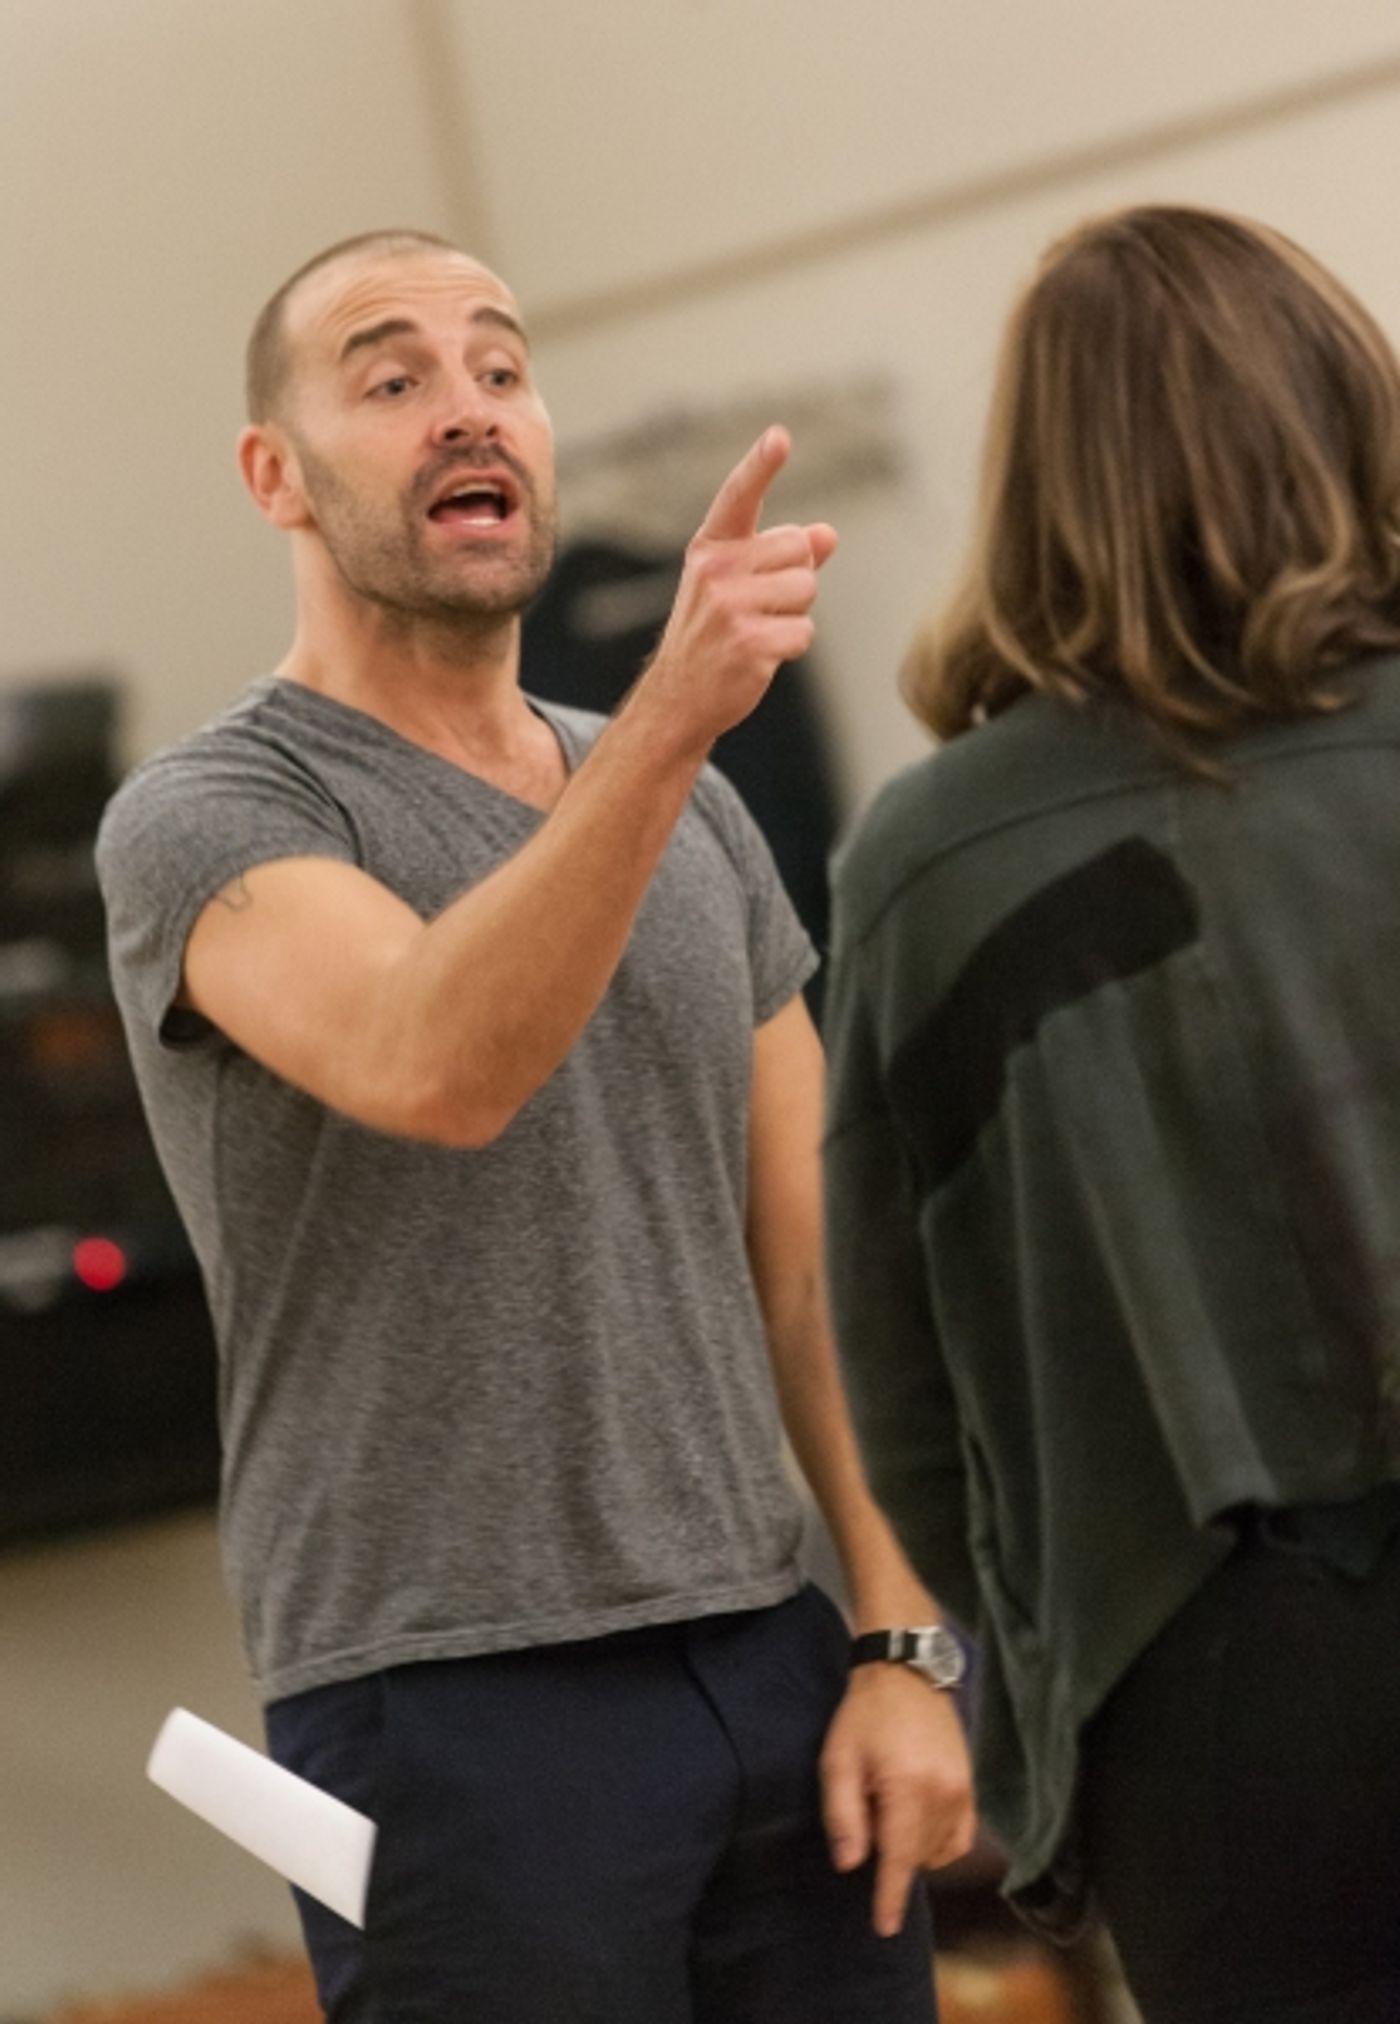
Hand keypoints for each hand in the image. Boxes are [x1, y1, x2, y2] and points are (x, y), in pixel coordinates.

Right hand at [638, 426, 837, 753]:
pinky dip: (792, 645)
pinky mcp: (749, 642)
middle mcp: (716, 571)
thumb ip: (783, 556)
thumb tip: (828, 533)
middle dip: (796, 578)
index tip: (779, 437)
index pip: (739, 497)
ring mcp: (729, 607)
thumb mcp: (738, 585)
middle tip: (761, 607)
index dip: (761, 466)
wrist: (679, 696)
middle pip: (799, 549)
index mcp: (711, 549)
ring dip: (796, 613)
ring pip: (806, 588)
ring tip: (759, 630)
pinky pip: (804, 631)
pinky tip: (760, 656)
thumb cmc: (714, 634)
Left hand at [819, 1664, 976, 1937]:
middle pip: (916, 1856)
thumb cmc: (864, 1715)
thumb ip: (843, 1815)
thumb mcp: (838, 1760)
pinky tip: (914, 1822)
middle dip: (890, 1853)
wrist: (905, 1672)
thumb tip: (850, 1865)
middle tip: (867, 1810)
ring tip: (888, 1807)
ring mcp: (963, 1791)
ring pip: (937, 1851)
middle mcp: (944, 1794)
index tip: (884, 1928)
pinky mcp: (970, 1786)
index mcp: (909, 1788)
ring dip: (912, 1848)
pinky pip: (958, 1838)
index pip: (899, 1859)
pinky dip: (936, 1843)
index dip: (890, 1897)